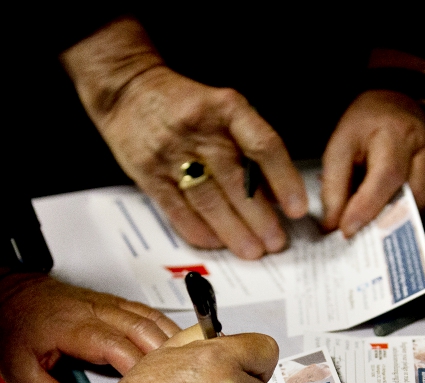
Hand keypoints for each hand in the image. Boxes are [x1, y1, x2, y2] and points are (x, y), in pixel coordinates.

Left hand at [0, 272, 179, 382]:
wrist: (5, 291)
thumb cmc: (11, 325)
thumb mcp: (18, 369)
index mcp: (73, 327)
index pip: (117, 348)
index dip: (138, 371)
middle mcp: (94, 311)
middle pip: (143, 330)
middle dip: (165, 358)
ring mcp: (106, 303)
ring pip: (151, 319)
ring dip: (172, 341)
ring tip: (188, 368)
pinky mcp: (111, 302)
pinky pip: (147, 312)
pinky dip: (165, 328)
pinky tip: (176, 346)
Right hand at [60, 18, 307, 259]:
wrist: (128, 89)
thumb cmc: (185, 103)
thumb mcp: (221, 107)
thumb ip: (247, 144)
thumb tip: (276, 193)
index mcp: (226, 108)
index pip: (263, 145)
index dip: (284, 179)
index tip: (297, 208)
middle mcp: (199, 129)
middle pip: (236, 180)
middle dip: (260, 217)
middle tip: (276, 243)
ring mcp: (170, 152)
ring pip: (208, 199)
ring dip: (232, 230)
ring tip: (251, 250)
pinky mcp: (148, 172)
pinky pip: (176, 207)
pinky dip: (197, 229)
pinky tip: (215, 243)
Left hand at [321, 89, 424, 236]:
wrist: (394, 109)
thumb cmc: (364, 130)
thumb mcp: (339, 148)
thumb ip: (334, 187)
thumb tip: (333, 226)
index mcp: (395, 133)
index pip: (387, 175)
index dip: (368, 206)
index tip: (348, 230)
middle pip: (414, 194)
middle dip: (387, 221)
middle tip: (363, 237)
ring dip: (405, 226)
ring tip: (380, 232)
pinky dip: (422, 224)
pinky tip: (402, 225)